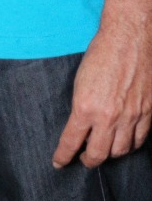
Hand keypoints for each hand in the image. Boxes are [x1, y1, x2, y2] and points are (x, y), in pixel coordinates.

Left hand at [52, 22, 151, 168]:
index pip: (71, 142)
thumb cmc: (101, 54)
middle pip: (97, 154)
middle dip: (87, 160)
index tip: (58, 162)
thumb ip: (81, 107)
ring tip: (103, 151)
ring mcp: (130, 116)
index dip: (63, 156)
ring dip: (109, 154)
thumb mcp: (80, 81)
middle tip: (82, 158)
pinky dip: (130, 145)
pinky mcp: (147, 112)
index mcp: (85, 108)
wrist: (129, 37)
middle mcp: (108, 117)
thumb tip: (80, 125)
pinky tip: (124, 142)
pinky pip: (139, 140)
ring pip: (120, 151)